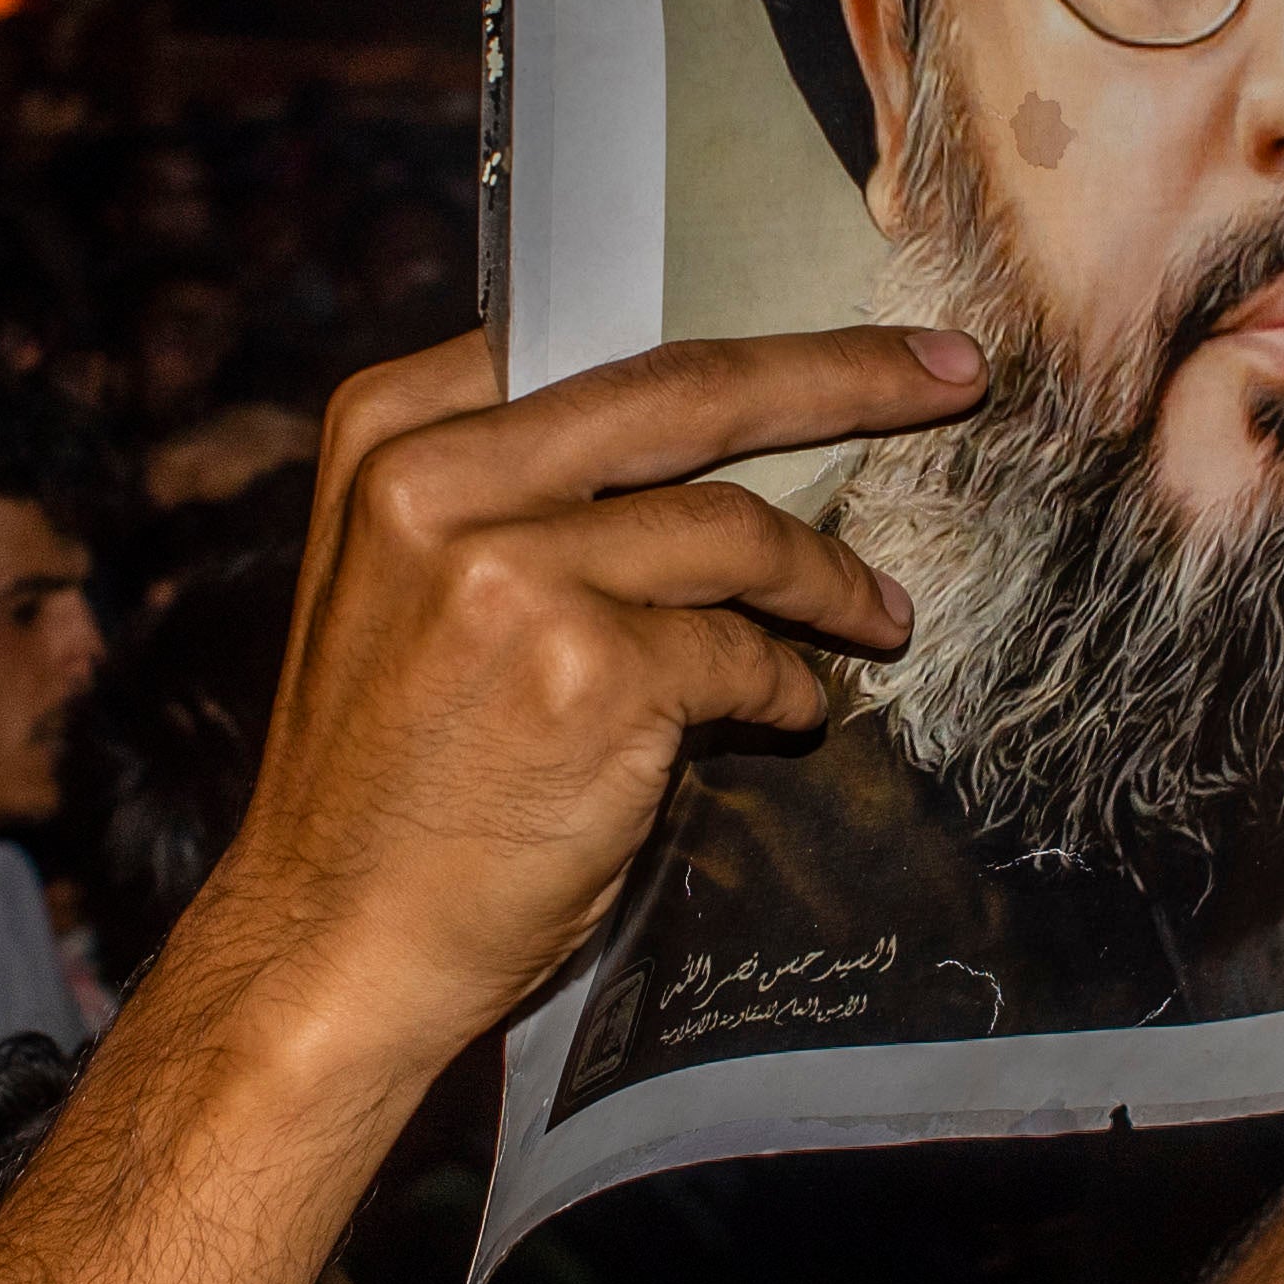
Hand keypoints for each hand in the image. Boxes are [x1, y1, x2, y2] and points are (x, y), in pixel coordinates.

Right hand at [207, 326, 987, 1053]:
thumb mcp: (397, 582)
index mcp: (388, 433)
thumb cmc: (386, 776)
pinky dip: (789, 682)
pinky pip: (742, 653)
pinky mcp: (588, 674)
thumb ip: (508, 490)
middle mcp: (436, 480)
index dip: (735, 339)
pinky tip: (795, 710)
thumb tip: (702, 437)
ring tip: (877, 614)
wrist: (331, 944)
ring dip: (829, 578)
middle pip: (688, 391)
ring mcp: (510, 573)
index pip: (595, 342)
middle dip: (846, 377)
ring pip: (734, 531)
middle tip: (951, 379)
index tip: (847, 341)